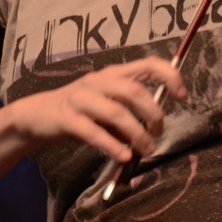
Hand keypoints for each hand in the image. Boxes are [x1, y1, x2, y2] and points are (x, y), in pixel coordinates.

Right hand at [10, 55, 186, 162]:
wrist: (37, 116)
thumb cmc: (81, 111)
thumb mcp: (107, 106)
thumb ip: (129, 112)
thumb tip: (153, 130)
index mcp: (113, 74)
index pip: (148, 65)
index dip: (170, 76)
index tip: (183, 96)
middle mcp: (98, 81)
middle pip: (134, 91)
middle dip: (153, 114)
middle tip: (158, 133)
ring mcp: (81, 97)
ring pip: (116, 112)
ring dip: (136, 134)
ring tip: (145, 150)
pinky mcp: (67, 118)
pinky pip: (93, 132)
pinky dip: (112, 145)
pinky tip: (123, 157)